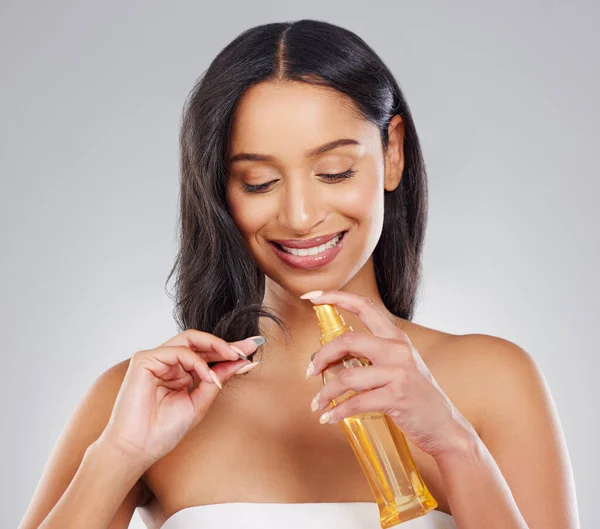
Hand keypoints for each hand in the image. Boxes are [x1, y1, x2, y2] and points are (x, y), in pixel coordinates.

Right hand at [98, 330, 260, 467]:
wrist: (138, 449)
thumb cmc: (164, 431)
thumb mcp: (200, 402)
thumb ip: (218, 379)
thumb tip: (243, 362)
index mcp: (179, 372)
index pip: (206, 354)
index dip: (230, 350)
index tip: (254, 347)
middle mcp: (167, 362)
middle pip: (199, 342)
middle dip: (226, 344)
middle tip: (247, 348)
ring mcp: (155, 359)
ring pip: (190, 339)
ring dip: (215, 347)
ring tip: (234, 357)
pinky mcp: (144, 359)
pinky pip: (178, 351)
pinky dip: (197, 362)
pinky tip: (208, 376)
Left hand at [302, 290, 475, 460]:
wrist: (444, 425)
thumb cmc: (415, 395)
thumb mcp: (398, 365)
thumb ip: (370, 355)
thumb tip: (330, 358)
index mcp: (396, 337)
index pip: (363, 306)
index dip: (335, 296)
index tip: (311, 296)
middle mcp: (398, 349)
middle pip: (347, 340)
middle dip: (321, 356)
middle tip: (310, 372)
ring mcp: (399, 373)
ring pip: (346, 376)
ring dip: (325, 392)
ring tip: (317, 403)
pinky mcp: (397, 397)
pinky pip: (356, 403)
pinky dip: (337, 412)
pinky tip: (328, 418)